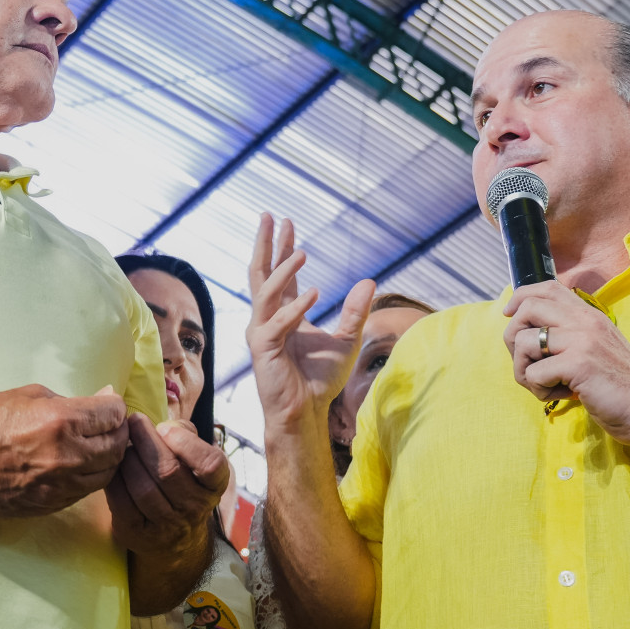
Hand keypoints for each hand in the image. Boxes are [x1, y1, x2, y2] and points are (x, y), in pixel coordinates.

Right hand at [0, 384, 129, 517]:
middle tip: (107, 424)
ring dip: (106, 458)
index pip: (114, 415)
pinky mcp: (47, 507)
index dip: (114, 407)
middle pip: (117, 446)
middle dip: (117, 432)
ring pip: (106, 475)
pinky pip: (83, 493)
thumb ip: (72, 402)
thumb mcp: (28, 396)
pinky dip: (87, 478)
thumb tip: (104, 402)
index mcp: (61, 422)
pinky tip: (76, 464)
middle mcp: (65, 457)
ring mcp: (57, 487)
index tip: (107, 404)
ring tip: (94, 444)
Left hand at [107, 416, 229, 555]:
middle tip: (135, 422)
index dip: (186, 443)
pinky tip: (114, 467)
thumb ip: (185, 434)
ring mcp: (167, 525)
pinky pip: (122, 503)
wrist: (176, 537)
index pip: (210, 464)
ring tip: (124, 445)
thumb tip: (164, 425)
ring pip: (143, 489)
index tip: (165, 428)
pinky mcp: (139, 534)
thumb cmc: (183, 482)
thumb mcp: (194, 458)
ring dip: (129, 461)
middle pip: (168, 472)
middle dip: (146, 441)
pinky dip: (115, 481)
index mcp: (214, 486)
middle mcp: (195, 507)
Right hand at [247, 214, 374, 432]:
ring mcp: (262, 332)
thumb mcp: (347, 339)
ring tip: (302, 251)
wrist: (307, 411)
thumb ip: (356, 311)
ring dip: (284, 270)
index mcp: (283, 313)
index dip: (283, 248)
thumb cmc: (320, 379)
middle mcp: (267, 318)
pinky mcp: (263, 349)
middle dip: (266, 244)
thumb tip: (369, 280)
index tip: (287, 222)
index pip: (279, 273)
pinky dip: (295, 307)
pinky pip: (277, 323)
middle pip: (260, 272)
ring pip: (266, 291)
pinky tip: (314, 292)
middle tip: (270, 216)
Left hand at [502, 282, 629, 451]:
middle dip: (513, 339)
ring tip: (548, 386)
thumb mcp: (598, 349)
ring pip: (523, 342)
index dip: (521, 298)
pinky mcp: (578, 364)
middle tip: (529, 364)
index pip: (547, 287)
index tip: (511, 317)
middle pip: (527, 308)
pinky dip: (539, 390)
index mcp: (589, 315)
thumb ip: (573, 336)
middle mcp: (585, 321)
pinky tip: (562, 397)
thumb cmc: (623, 387)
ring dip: (524, 371)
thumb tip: (532, 335)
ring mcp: (582, 340)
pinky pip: (533, 373)